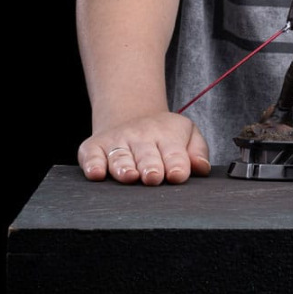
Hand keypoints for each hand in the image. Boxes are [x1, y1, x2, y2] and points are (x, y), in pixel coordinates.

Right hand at [78, 111, 210, 185]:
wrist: (131, 115)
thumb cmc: (164, 135)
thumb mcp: (188, 134)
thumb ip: (197, 151)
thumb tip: (201, 168)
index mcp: (167, 136)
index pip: (174, 152)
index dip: (176, 164)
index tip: (178, 175)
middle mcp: (141, 138)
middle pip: (146, 156)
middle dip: (150, 167)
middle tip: (153, 177)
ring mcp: (117, 142)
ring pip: (119, 157)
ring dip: (123, 167)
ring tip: (129, 176)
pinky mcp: (93, 148)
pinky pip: (91, 156)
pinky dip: (92, 164)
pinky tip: (96, 173)